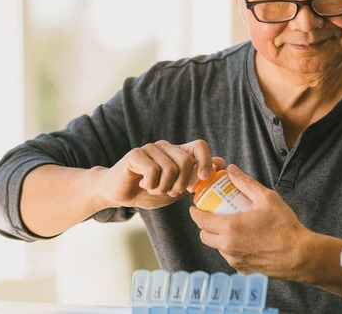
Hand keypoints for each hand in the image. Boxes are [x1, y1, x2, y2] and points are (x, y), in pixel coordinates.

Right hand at [96, 139, 218, 209]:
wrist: (120, 194)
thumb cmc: (149, 191)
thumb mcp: (176, 188)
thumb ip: (195, 177)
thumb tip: (221, 163)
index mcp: (177, 153)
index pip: (199, 146)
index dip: (206, 160)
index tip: (203, 178)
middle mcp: (166, 147)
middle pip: (185, 161)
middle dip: (180, 184)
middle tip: (169, 192)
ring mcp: (150, 148)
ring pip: (170, 169)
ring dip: (162, 188)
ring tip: (153, 188)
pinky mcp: (136, 154)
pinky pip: (153, 171)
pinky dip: (151, 185)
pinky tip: (143, 184)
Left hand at [188, 164, 315, 281]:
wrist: (301, 256)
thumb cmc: (285, 227)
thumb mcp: (267, 198)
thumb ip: (246, 183)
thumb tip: (232, 170)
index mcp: (230, 227)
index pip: (200, 221)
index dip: (195, 213)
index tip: (195, 207)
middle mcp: (228, 247)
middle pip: (204, 236)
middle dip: (205, 226)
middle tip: (213, 216)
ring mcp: (235, 261)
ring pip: (217, 248)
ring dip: (219, 238)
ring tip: (232, 227)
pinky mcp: (244, 271)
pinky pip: (231, 258)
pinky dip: (232, 249)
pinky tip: (245, 241)